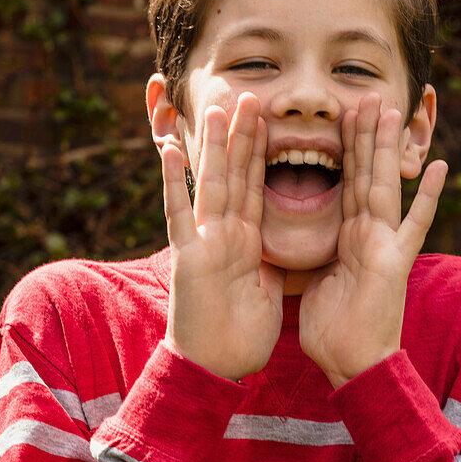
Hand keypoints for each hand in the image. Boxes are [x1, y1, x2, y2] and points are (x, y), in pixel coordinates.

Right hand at [161, 93, 285, 380]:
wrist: (217, 368)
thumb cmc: (241, 333)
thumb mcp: (268, 285)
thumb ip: (272, 256)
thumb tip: (290, 238)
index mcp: (246, 240)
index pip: (257, 186)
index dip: (263, 152)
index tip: (270, 117)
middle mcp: (224, 234)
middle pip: (237, 175)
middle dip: (243, 136)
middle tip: (248, 93)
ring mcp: (205, 242)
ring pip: (212, 185)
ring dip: (214, 147)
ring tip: (215, 107)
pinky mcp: (188, 258)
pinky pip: (180, 215)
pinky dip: (174, 184)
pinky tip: (170, 151)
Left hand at [299, 93, 446, 387]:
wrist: (353, 368)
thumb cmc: (333, 333)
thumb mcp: (316, 282)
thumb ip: (317, 254)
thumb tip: (298, 239)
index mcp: (348, 238)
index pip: (344, 184)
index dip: (342, 151)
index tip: (340, 117)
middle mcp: (368, 236)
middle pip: (363, 175)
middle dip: (363, 135)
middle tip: (364, 95)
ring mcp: (384, 247)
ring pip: (383, 187)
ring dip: (385, 149)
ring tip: (391, 110)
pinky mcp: (394, 264)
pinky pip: (413, 227)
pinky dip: (428, 198)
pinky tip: (439, 167)